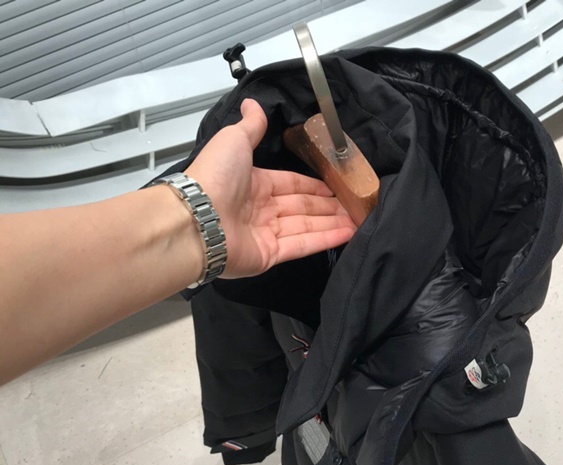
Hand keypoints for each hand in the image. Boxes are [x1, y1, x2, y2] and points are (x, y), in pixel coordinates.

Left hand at [185, 98, 355, 277]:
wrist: (197, 219)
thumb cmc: (213, 177)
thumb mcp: (233, 140)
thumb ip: (250, 126)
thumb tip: (253, 103)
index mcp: (253, 184)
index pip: (291, 184)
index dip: (313, 185)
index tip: (334, 185)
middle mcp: (260, 210)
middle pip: (302, 207)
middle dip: (328, 205)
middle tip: (353, 204)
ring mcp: (265, 235)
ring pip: (306, 226)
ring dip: (332, 222)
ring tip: (357, 219)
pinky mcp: (269, 256)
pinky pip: (302, 245)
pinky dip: (325, 239)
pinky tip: (347, 233)